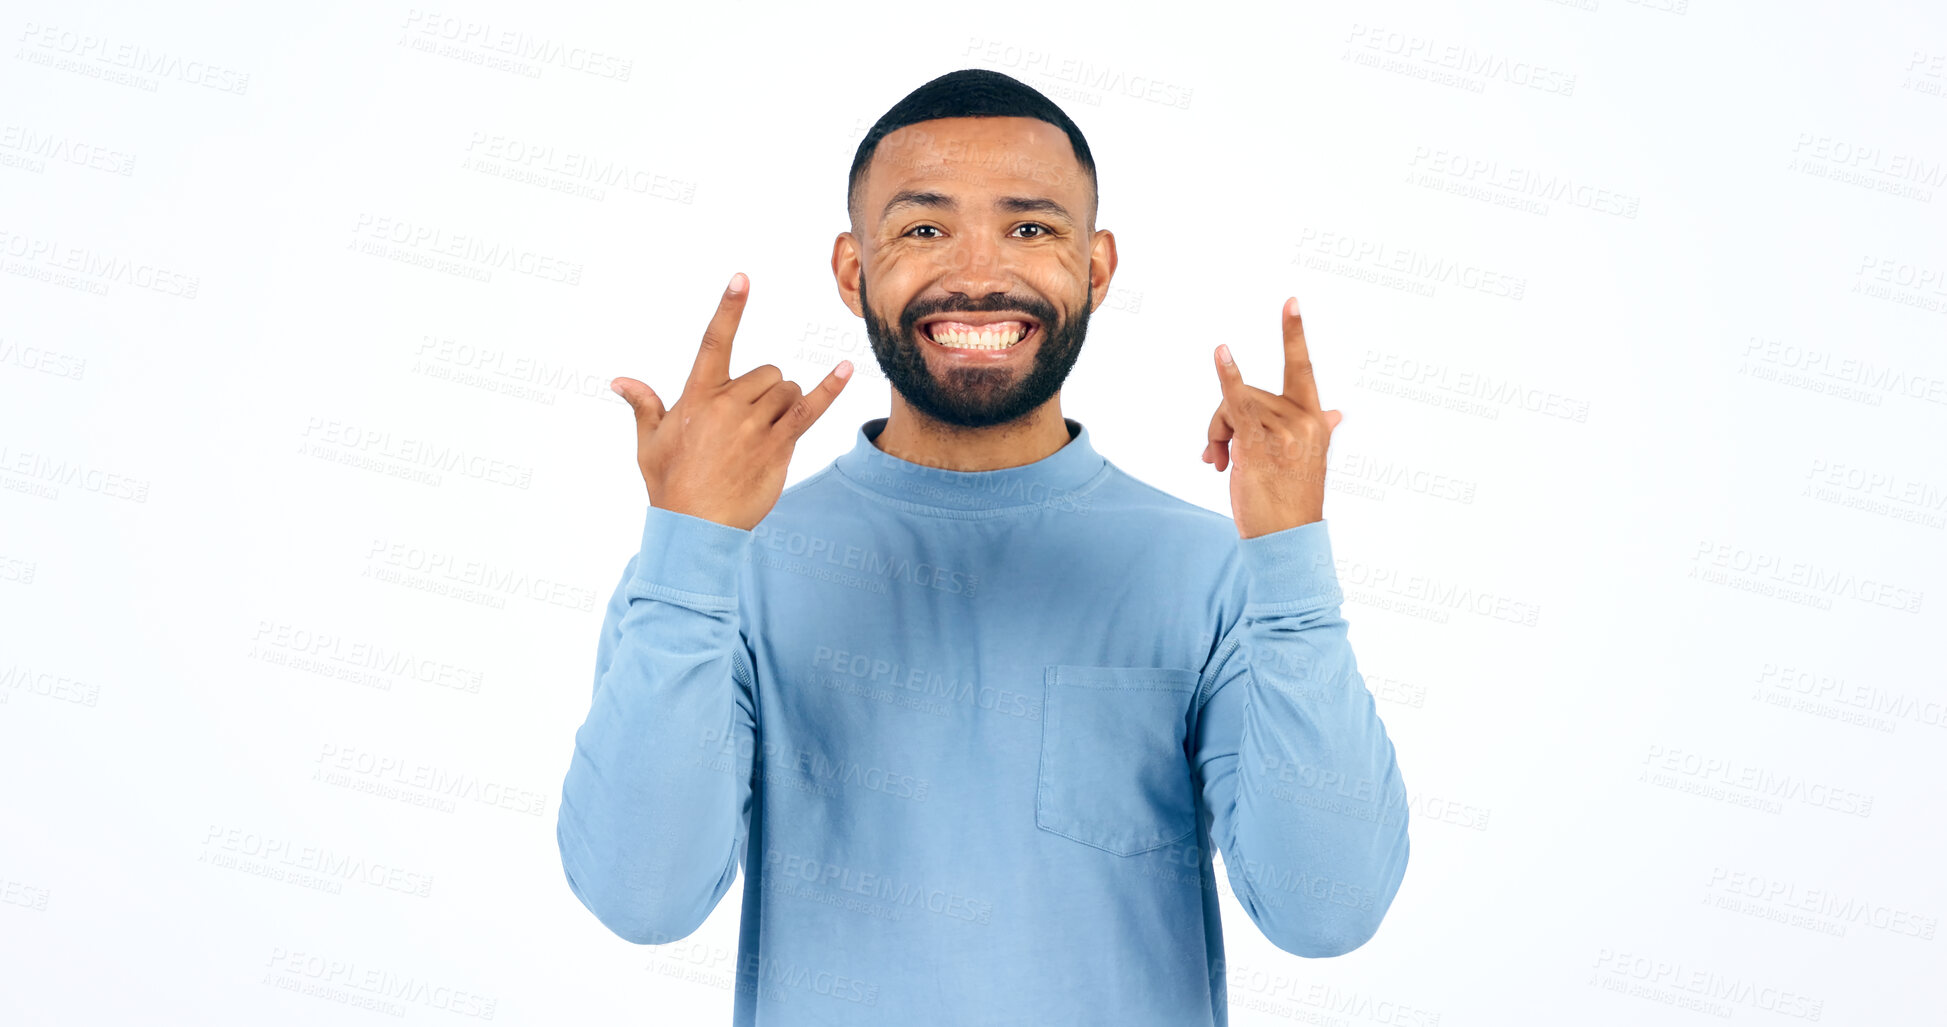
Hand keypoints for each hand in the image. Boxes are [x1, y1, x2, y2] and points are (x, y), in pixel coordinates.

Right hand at [612, 272, 852, 530]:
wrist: (696, 526)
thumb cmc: (670, 485)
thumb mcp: (649, 443)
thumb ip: (643, 405)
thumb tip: (619, 381)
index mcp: (697, 396)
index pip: (713, 342)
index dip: (729, 309)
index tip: (742, 278)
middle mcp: (728, 405)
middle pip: (766, 372)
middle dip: (764, 390)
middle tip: (747, 424)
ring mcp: (756, 425)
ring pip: (787, 390)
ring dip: (783, 403)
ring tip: (762, 435)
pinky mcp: (779, 445)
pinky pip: (811, 409)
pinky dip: (830, 388)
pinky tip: (845, 368)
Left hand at [1201, 296, 1343, 538]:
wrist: (1287, 539)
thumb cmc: (1292, 502)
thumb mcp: (1308, 459)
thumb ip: (1319, 428)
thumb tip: (1337, 411)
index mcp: (1316, 420)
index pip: (1303, 368)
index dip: (1294, 333)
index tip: (1290, 301)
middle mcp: (1304, 420)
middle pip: (1248, 394)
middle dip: (1222, 421)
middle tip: (1215, 458)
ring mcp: (1284, 430)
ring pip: (1233, 406)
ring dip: (1215, 434)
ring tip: (1218, 464)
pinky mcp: (1261, 443)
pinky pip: (1237, 402)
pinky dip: (1228, 376)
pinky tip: (1222, 352)